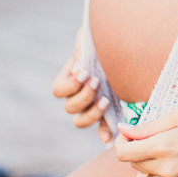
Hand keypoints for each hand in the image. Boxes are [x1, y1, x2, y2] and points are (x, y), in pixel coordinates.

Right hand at [52, 27, 112, 144]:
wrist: (120, 48)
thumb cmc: (101, 42)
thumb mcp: (90, 40)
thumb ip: (80, 48)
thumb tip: (77, 67)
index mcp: (68, 79)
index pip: (58, 91)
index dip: (69, 85)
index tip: (84, 73)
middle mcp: (75, 96)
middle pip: (70, 107)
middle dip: (84, 96)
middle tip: (97, 82)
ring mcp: (88, 106)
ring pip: (80, 122)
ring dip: (92, 114)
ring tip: (106, 100)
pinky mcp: (104, 112)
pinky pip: (100, 128)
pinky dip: (103, 133)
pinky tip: (108, 136)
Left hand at [114, 108, 177, 176]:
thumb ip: (147, 126)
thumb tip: (123, 129)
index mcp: (164, 146)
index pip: (124, 153)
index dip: (121, 143)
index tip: (128, 137)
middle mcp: (167, 169)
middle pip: (133, 166)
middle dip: (136, 152)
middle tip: (151, 141)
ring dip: (145, 171)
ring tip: (160, 159)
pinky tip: (165, 175)